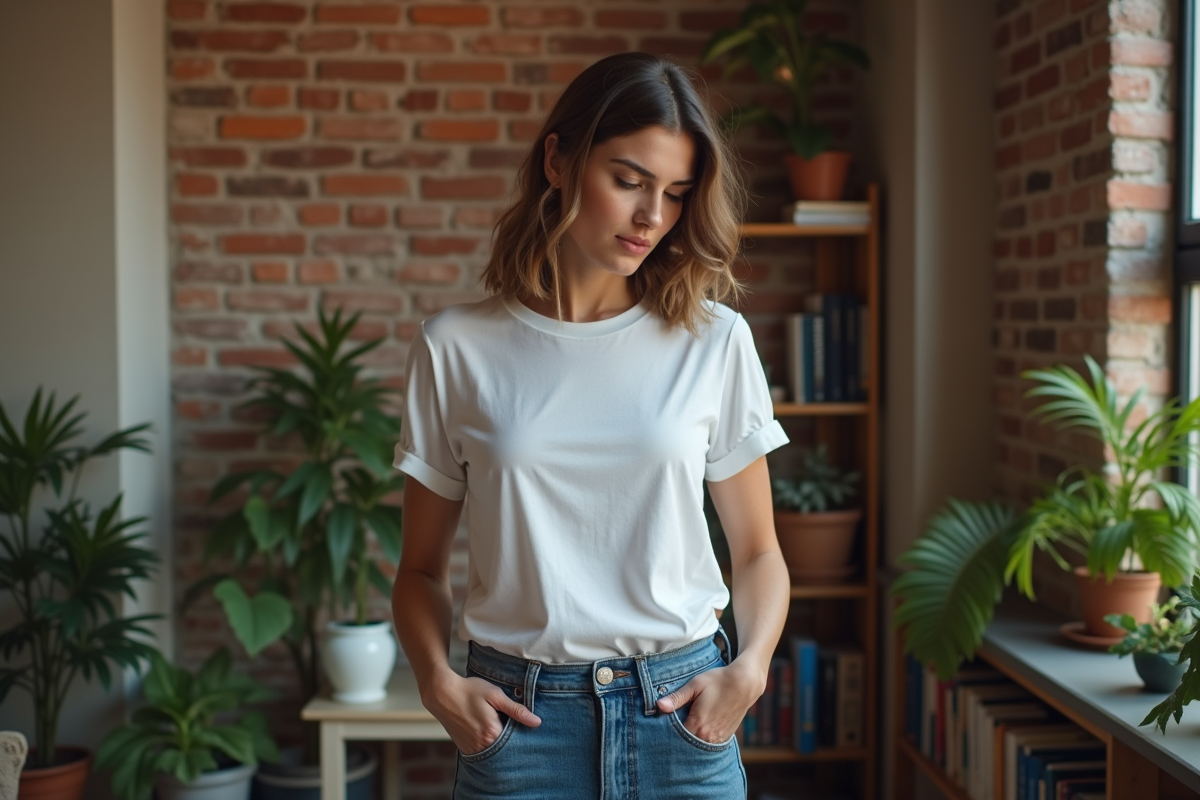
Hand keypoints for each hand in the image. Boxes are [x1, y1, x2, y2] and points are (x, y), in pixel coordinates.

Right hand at [423, 669, 541, 754]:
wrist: (442, 693)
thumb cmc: (469, 691)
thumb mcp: (495, 695)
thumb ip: (516, 710)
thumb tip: (537, 722)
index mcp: (492, 732)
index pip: (517, 741)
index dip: (522, 733)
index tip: (524, 724)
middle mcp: (482, 745)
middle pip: (506, 748)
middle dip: (512, 740)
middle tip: (508, 722)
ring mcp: (472, 749)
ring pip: (494, 751)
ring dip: (499, 742)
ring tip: (497, 724)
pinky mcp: (464, 748)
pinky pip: (482, 751)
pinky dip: (488, 744)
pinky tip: (487, 730)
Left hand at [655, 660, 762, 743]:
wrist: (745, 683)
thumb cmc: (719, 681)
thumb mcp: (695, 685)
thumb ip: (677, 698)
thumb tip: (659, 706)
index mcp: (698, 725)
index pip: (675, 737)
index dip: (668, 730)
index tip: (662, 723)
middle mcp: (708, 737)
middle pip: (686, 743)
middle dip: (678, 736)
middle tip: (673, 723)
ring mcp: (718, 739)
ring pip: (698, 744)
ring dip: (691, 737)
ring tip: (686, 723)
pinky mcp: (725, 737)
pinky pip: (708, 743)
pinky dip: (702, 738)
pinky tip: (699, 726)